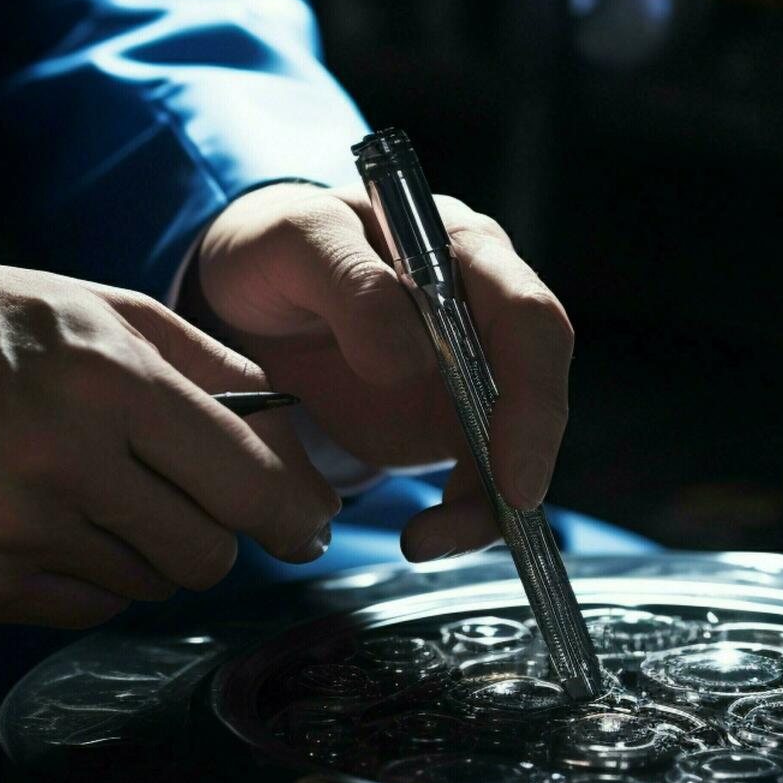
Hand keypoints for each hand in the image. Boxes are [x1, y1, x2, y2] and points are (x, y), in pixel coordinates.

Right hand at [0, 254, 339, 628]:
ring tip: (90, 491)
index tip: (309, 524)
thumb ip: (203, 360)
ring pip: (148, 585)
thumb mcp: (96, 304)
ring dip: (144, 548)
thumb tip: (286, 422)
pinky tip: (48, 520)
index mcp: (109, 383)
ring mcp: (16, 536)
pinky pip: (84, 607)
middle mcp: (67, 466)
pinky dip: (87, 573)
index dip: (293, 511)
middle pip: (207, 554)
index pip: (245, 481)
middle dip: (214, 531)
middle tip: (184, 498)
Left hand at [193, 184, 573, 561]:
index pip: (527, 315)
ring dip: (490, 501)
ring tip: (429, 539)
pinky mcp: (446, 421)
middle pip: (538, 383)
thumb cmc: (276, 250)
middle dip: (527, 454)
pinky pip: (476, 475)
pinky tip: (425, 538)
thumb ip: (351, 284)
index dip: (532, 392)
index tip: (510, 463)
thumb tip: (408, 361)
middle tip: (504, 509)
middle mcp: (483, 309)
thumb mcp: (295, 242)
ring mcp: (469, 370)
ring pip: (515, 441)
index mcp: (460, 251)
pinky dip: (460, 516)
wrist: (244, 296)